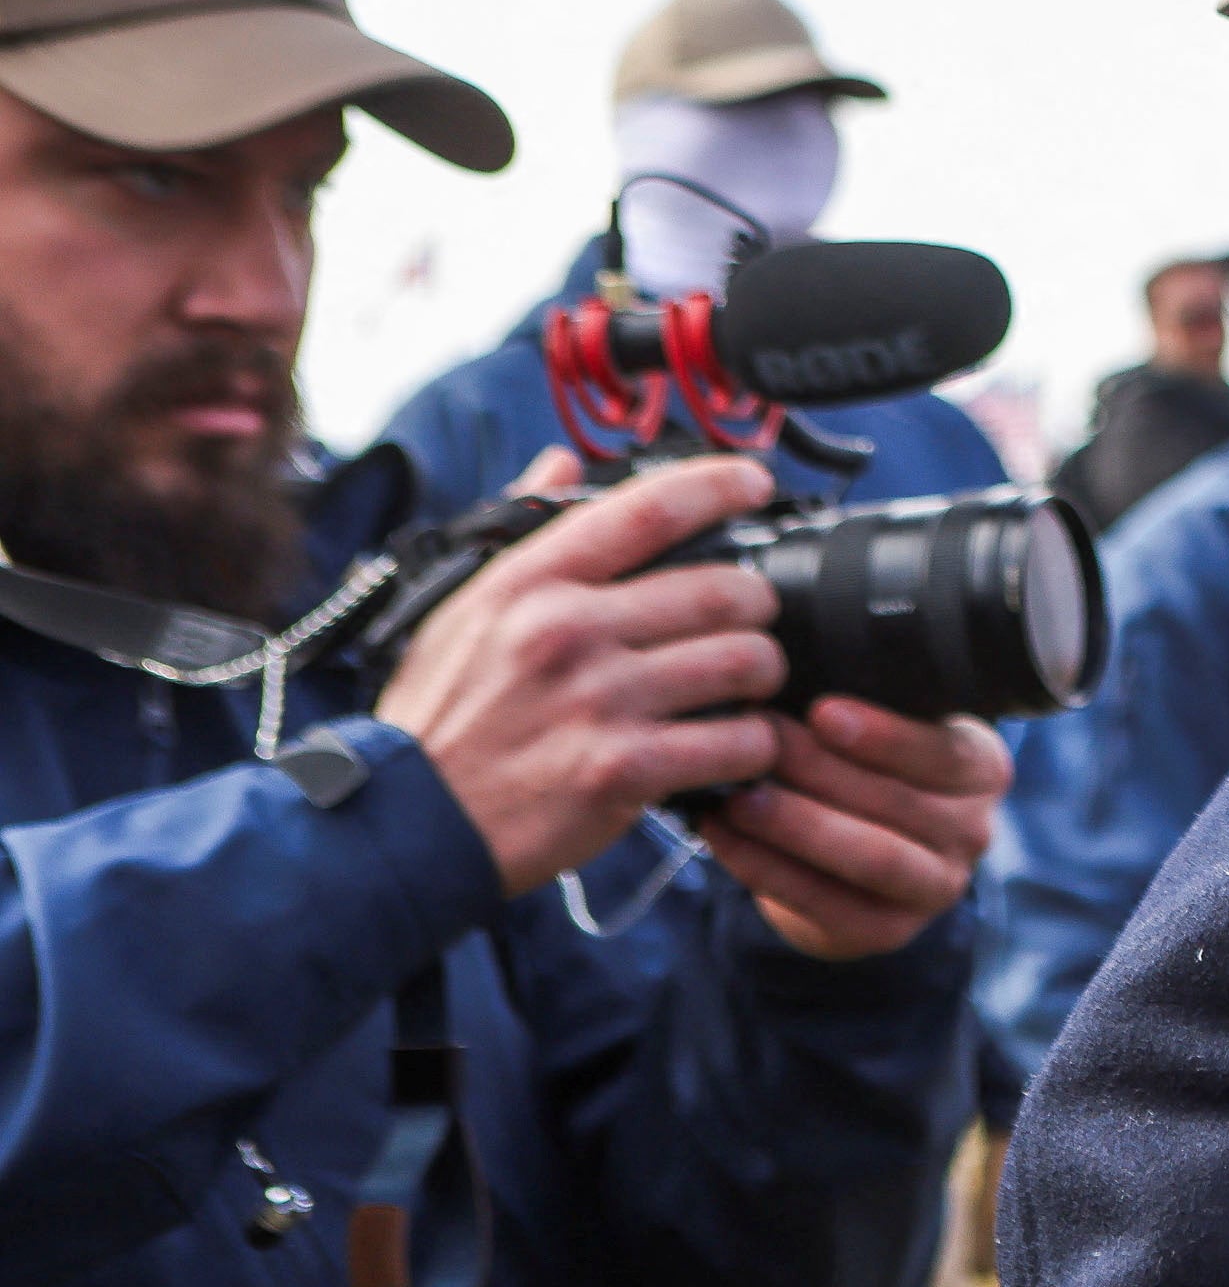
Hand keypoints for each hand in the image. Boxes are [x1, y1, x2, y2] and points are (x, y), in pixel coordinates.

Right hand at [377, 452, 790, 892]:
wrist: (407, 824)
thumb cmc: (439, 717)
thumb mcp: (459, 610)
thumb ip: (522, 536)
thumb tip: (558, 462)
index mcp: (529, 584)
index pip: (645, 508)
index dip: (716, 484)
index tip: (754, 480)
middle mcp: (567, 631)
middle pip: (725, 588)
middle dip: (757, 606)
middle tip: (749, 624)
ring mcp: (599, 700)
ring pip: (747, 661)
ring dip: (762, 676)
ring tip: (743, 688)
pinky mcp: (624, 768)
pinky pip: (739, 742)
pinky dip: (752, 746)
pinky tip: (733, 748)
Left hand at [696, 697, 1008, 960]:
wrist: (854, 859)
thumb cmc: (861, 770)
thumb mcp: (881, 733)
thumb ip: (857, 708)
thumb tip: (783, 669)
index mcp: (981, 769)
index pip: (942, 753)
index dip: (884, 736)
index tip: (822, 710)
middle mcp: (973, 831)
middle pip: (896, 802)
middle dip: (816, 771)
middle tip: (753, 738)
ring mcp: (937, 886)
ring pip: (868, 855)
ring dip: (794, 824)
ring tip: (735, 794)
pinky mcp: (889, 930)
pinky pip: (825, 900)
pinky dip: (767, 867)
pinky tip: (723, 835)